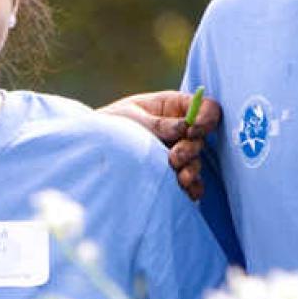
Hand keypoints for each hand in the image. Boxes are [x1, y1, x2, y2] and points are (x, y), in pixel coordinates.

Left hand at [101, 88, 218, 199]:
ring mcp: (178, 152)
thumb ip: (158, 123)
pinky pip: (191, 182)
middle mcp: (180, 130)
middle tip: (174, 157)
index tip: (193, 130)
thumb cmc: (111, 124)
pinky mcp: (174, 174)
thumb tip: (184, 126)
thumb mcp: (131, 116)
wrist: (92, 148)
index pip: (205, 108)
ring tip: (180, 177)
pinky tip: (187, 191)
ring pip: (195, 161)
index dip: (205, 117)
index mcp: (173, 107)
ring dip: (191, 169)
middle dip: (190, 148)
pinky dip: (192, 187)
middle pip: (200, 138)